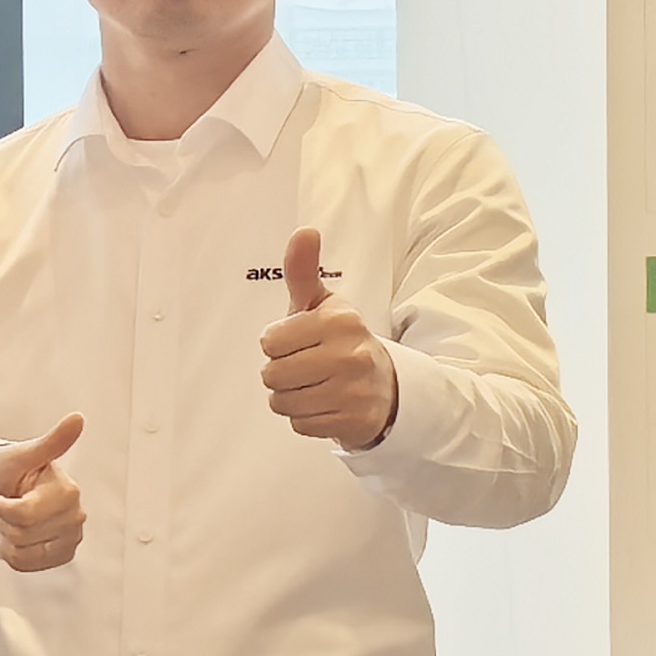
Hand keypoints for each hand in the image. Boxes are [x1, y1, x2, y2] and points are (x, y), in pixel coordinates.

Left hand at [0, 410, 86, 571]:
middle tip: (6, 504)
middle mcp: (75, 516)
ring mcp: (71, 537)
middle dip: (2, 520)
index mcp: (68, 491)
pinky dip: (13, 553)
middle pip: (21, 534)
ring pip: (23, 552)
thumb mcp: (19, 455)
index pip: (24, 514)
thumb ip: (50, 442)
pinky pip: (27, 565)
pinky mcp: (62, 554)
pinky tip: (17, 535)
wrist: (3, 490)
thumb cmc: (9, 471)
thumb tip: (77, 419)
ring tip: (12, 518)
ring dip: (6, 537)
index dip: (0, 506)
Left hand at [258, 225, 397, 451]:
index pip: (269, 342)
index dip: (278, 344)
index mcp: (340, 320)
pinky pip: (299, 424)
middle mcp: (351, 354)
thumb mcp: (322, 304)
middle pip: (271, 374)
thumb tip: (304, 232)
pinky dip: (307, 417)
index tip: (303, 341)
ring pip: (281, 402)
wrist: (386, 385)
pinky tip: (328, 404)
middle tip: (310, 366)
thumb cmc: (342, 340)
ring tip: (317, 385)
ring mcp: (354, 390)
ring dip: (291, 397)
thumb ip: (302, 271)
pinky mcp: (354, 421)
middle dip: (282, 373)